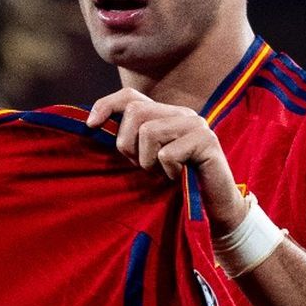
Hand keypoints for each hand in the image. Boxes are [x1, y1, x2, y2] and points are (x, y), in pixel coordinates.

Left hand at [85, 88, 246, 233]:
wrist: (215, 208)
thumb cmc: (177, 186)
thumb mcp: (147, 161)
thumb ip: (130, 142)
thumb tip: (93, 128)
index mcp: (166, 115)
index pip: (130, 97)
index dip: (106, 105)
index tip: (90, 126)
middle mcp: (181, 113)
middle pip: (136, 112)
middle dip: (128, 145)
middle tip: (143, 167)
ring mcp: (196, 124)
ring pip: (149, 132)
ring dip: (148, 161)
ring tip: (163, 173)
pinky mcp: (207, 140)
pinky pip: (168, 153)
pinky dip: (168, 172)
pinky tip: (179, 177)